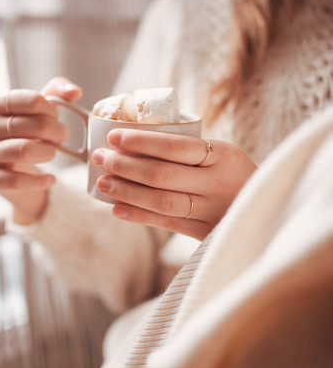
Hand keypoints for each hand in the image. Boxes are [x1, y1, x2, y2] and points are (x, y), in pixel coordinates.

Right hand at [0, 77, 82, 223]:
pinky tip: (50, 179)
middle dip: (57, 132)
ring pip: (25, 151)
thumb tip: (75, 91)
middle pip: (34, 126)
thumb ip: (57, 94)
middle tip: (61, 138)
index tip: (56, 118)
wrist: (9, 169)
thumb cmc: (25, 133)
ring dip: (49, 153)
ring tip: (51, 153)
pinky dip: (41, 181)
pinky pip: (18, 180)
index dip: (52, 110)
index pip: (32, 100)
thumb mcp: (38, 110)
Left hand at [93, 130, 256, 239]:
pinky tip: (117, 209)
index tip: (114, 136)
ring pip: (161, 201)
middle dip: (125, 166)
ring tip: (102, 183)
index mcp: (222, 155)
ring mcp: (211, 210)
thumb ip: (190, 150)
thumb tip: (138, 139)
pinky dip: (139, 216)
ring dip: (127, 192)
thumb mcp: (222, 153)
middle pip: (162, 175)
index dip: (141, 142)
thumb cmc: (233, 174)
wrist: (268, 206)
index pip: (175, 146)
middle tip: (99, 158)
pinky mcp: (204, 232)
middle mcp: (217, 183)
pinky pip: (166, 224)